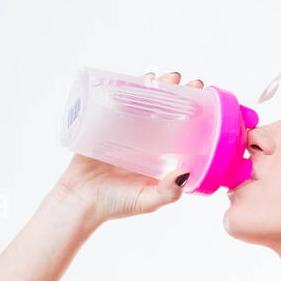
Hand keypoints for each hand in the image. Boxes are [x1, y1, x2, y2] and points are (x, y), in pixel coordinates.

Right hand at [54, 69, 204, 224]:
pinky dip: (125, 87)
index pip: (180, 129)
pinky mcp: (103, 125)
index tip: (201, 96)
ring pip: (141, 103)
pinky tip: (135, 79)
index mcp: (159, 156)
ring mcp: (124, 131)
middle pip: (162, 110)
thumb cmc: (114, 204)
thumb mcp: (146, 201)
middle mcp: (144, 141)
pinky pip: (116, 102)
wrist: (79, 201)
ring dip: (152, 86)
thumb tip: (185, 172)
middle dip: (174, 92)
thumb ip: (167, 192)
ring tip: (160, 77)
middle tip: (181, 80)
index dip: (191, 112)